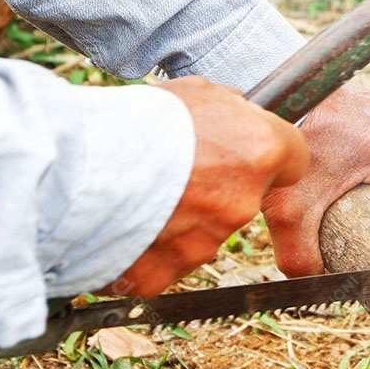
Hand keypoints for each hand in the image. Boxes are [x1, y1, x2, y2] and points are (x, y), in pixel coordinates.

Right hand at [104, 76, 308, 296]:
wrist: (76, 166)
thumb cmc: (135, 121)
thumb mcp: (195, 92)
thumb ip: (229, 110)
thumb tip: (241, 112)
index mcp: (260, 152)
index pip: (293, 158)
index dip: (267, 154)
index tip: (245, 152)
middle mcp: (242, 203)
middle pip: (242, 199)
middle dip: (215, 188)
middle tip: (173, 170)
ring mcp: (206, 245)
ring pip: (202, 233)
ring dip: (178, 218)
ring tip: (136, 193)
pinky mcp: (165, 276)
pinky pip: (161, 262)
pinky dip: (144, 247)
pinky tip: (119, 223)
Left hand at [261, 81, 369, 276]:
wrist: (261, 91)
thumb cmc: (281, 145)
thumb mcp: (288, 212)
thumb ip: (300, 254)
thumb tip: (309, 279)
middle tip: (356, 205)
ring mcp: (364, 98)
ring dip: (359, 159)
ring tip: (328, 176)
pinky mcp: (343, 86)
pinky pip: (353, 118)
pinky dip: (341, 135)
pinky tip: (314, 146)